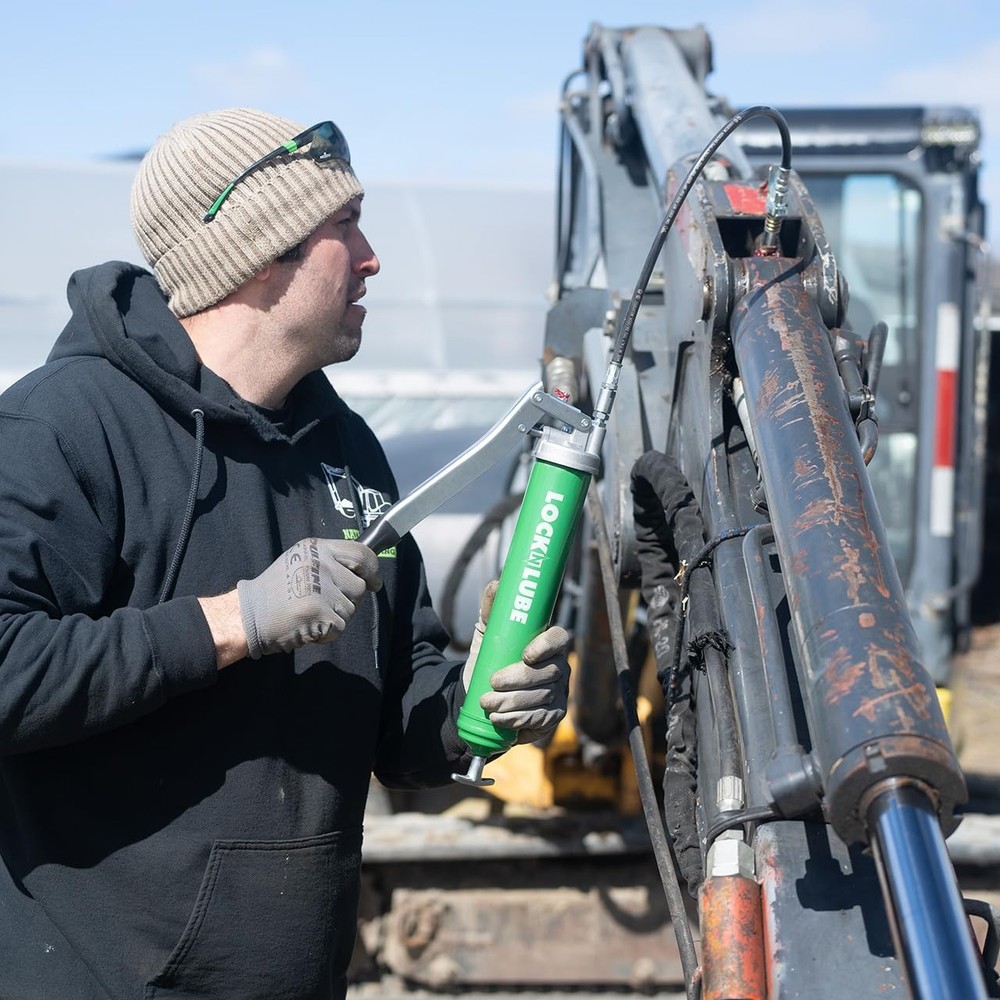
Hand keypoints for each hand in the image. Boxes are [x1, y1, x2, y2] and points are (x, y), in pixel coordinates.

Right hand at [236, 538, 380, 658]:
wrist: (248, 615)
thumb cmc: (276, 591)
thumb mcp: (301, 560)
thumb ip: (331, 561)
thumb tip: (365, 571)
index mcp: (317, 548)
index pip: (362, 553)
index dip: (373, 570)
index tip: (375, 581)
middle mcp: (321, 564)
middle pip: (359, 587)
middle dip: (348, 600)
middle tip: (323, 603)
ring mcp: (320, 588)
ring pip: (351, 609)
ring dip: (335, 617)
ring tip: (310, 613)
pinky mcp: (319, 611)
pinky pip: (339, 627)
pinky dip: (326, 633)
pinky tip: (307, 626)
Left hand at [463, 581, 571, 744]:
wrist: (481, 695)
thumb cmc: (490, 658)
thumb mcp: (487, 633)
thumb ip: (492, 609)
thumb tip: (497, 584)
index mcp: (546, 642)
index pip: (559, 638)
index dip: (546, 646)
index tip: (526, 654)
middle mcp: (559, 666)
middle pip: (547, 672)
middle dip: (518, 681)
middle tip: (492, 684)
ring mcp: (559, 692)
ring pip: (541, 697)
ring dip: (512, 703)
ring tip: (487, 703)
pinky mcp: (553, 716)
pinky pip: (540, 719)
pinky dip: (516, 720)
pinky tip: (499, 719)